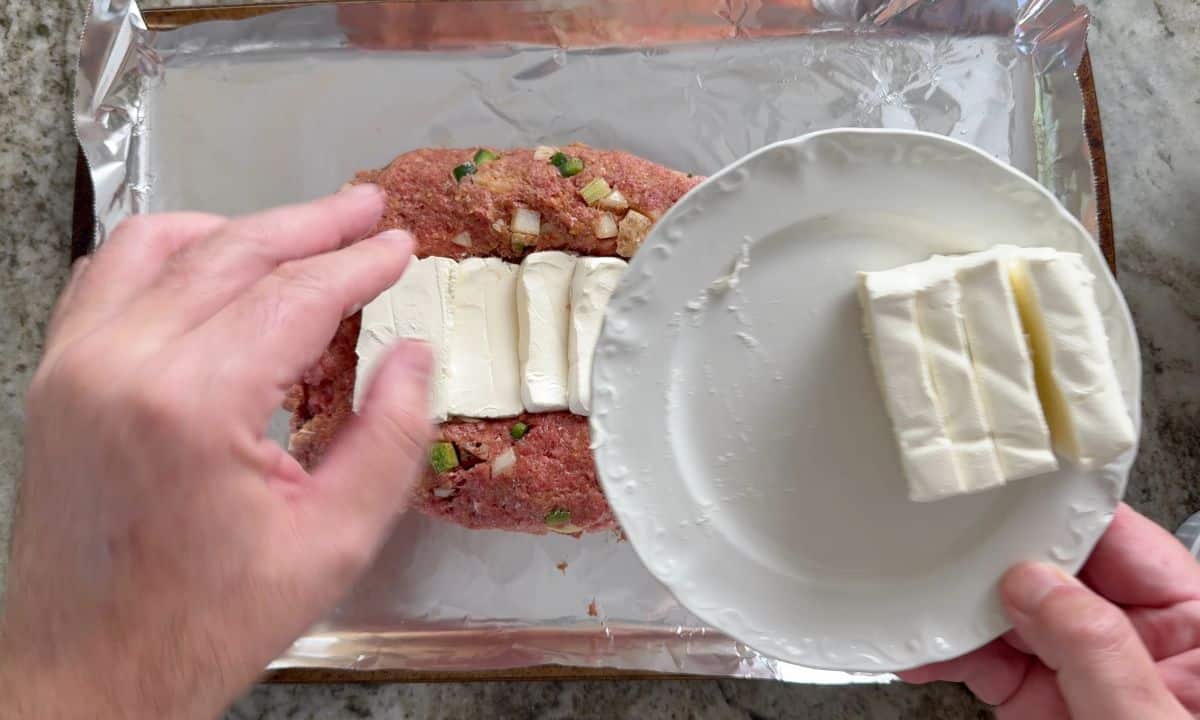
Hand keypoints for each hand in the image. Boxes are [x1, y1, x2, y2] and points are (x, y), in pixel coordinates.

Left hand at [0, 186, 431, 718]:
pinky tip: (211, 264)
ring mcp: (76, 364)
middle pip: (232, 251)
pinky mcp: (57, 377)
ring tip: (302, 231)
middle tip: (367, 211)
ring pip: (163, 246)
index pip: (293, 295)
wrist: (88, 672)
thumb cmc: (206, 621)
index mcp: (192, 403)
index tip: (400, 248)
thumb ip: (390, 438)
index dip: (359, 264)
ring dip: (241, 228)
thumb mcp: (334, 541)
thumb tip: (413, 357)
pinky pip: (110, 276)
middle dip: (312, 224)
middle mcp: (121, 364)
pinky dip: (168, 253)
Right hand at [901, 503, 1199, 718]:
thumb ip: (1098, 651)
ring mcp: (1089, 672)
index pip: (1124, 542)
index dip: (1060, 512)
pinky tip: (918, 649)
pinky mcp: (1047, 704)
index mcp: (1199, 625)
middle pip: (1056, 570)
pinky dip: (948, 656)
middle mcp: (1142, 640)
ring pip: (1013, 616)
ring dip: (956, 608)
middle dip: (992, 560)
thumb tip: (1036, 582)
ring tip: (911, 600)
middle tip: (940, 546)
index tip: (1004, 492)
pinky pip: (992, 665)